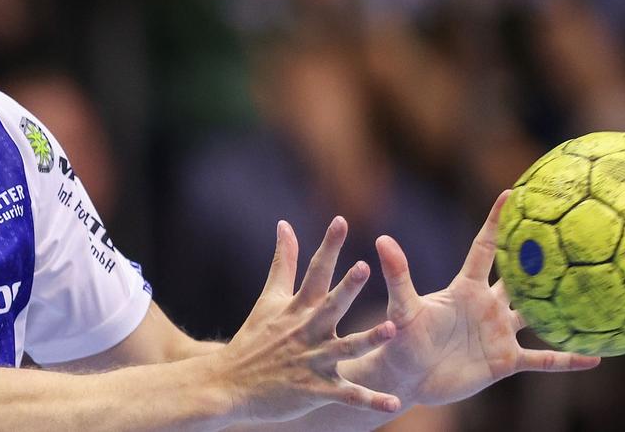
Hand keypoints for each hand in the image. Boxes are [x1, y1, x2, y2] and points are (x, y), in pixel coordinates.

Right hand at [219, 217, 401, 423]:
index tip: (341, 220)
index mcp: (297, 308)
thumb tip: (285, 224)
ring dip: (368, 339)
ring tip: (392, 329)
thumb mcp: (268, 298)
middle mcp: (306, 331)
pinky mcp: (315, 390)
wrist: (229, 384)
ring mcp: (311, 361)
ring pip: (345, 349)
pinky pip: (347, 395)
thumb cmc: (253, 338)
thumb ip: (282, 262)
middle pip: (331, 305)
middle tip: (364, 267)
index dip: (329, 245)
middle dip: (347, 287)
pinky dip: (370, 400)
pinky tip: (394, 403)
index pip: (314, 271)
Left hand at [363, 190, 600, 406]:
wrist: (406, 376)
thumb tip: (382, 240)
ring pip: (539, 315)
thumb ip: (398, 275)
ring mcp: (499, 332)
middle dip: (542, 257)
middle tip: (570, 232)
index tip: (513, 193)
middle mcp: (487, 305)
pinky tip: (597, 355)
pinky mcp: (505, 361)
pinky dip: (567, 358)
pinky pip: (543, 359)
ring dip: (564, 306)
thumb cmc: (400, 338)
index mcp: (465, 287)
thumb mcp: (403, 307)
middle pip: (520, 276)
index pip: (485, 248)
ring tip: (598, 292)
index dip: (497, 222)